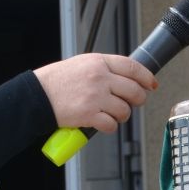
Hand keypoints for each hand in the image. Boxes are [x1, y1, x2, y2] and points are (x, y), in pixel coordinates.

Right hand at [34, 53, 155, 134]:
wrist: (37, 96)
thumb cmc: (57, 81)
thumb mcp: (81, 64)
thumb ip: (103, 68)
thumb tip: (125, 77)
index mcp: (99, 62)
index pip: (132, 67)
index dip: (146, 77)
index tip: (151, 84)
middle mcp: (100, 78)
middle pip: (134, 91)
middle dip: (137, 100)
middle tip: (131, 103)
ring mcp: (95, 97)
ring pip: (124, 110)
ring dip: (121, 116)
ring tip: (111, 114)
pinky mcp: (89, 115)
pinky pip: (111, 124)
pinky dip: (110, 127)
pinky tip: (101, 123)